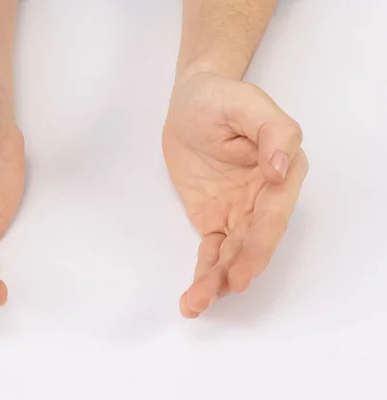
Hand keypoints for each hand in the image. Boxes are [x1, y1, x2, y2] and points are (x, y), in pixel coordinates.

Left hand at [162, 72, 307, 317]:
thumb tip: (280, 169)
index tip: (242, 271)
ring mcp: (238, 211)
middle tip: (214, 294)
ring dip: (216, 281)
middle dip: (236, 270)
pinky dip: (205, 272)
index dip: (259, 245)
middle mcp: (263, 198)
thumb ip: (273, 133)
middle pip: (253, 241)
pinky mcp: (214, 218)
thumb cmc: (221, 98)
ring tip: (195, 304)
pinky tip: (195, 294)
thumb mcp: (247, 104)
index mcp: (281, 173)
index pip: (273, 215)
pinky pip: (212, 250)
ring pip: (232, 253)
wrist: (192, 101)